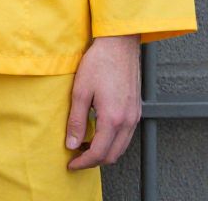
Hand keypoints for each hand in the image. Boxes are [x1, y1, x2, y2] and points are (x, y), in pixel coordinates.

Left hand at [65, 34, 141, 170]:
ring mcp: (134, 115)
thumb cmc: (100, 62)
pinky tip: (99, 131)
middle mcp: (127, 121)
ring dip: (103, 151)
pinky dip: (112, 141)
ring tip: (84, 144)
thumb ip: (76, 120)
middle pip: (112, 155)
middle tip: (76, 157)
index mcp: (113, 119)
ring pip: (121, 147)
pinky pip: (126, 135)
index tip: (71, 163)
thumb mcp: (80, 90)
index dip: (83, 162)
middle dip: (93, 161)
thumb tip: (71, 143)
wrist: (119, 43)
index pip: (98, 153)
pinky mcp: (136, 109)